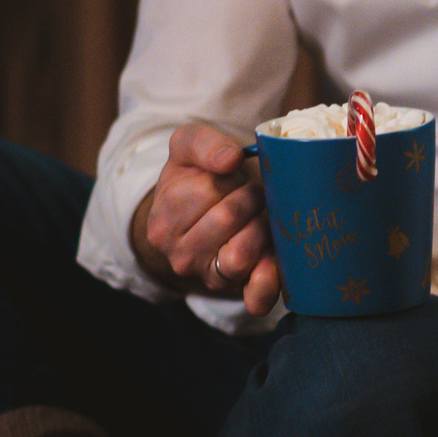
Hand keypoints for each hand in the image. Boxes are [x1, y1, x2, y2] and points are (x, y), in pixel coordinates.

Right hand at [129, 123, 281, 314]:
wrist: (198, 218)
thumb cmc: (195, 179)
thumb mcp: (188, 148)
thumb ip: (204, 144)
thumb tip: (230, 160)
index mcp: (163, 221)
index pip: (207, 190)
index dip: (230, 179)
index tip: (233, 178)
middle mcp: (179, 256)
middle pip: (227, 219)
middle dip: (251, 199)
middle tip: (253, 196)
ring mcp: (207, 277)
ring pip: (241, 253)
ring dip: (262, 227)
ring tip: (260, 216)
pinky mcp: (237, 291)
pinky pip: (254, 293)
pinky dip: (267, 283)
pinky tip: (274, 265)